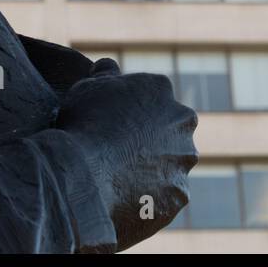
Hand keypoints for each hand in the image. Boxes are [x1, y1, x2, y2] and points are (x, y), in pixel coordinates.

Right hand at [57, 61, 197, 249]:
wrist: (84, 172)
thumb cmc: (83, 124)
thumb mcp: (87, 87)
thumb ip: (104, 74)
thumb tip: (108, 66)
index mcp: (161, 88)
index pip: (152, 98)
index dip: (132, 114)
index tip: (114, 128)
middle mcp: (182, 120)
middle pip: (169, 130)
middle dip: (152, 141)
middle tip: (121, 155)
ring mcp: (184, 159)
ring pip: (171, 164)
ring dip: (154, 171)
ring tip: (121, 181)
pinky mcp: (179, 193)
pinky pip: (166, 196)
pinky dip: (151, 199)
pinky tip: (127, 200)